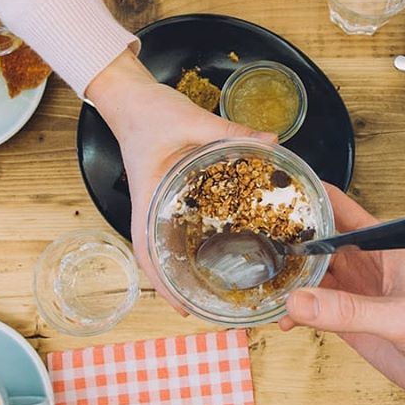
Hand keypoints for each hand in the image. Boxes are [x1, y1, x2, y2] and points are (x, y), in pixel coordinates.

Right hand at [86, 51, 273, 309]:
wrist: (132, 97)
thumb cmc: (149, 112)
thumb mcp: (192, 121)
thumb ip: (232, 132)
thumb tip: (272, 141)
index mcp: (150, 195)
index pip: (146, 249)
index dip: (162, 283)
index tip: (183, 307)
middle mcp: (153, 205)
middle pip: (160, 255)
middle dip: (180, 284)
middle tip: (213, 307)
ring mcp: (162, 200)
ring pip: (171, 242)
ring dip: (189, 265)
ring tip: (221, 285)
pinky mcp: (173, 190)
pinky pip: (185, 220)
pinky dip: (199, 237)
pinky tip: (224, 242)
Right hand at [280, 185, 404, 404]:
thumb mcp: (402, 318)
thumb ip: (350, 311)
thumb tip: (299, 302)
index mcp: (382, 247)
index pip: (340, 208)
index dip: (310, 196)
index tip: (276, 190)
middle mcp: (365, 265)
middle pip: (318, 241)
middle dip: (287, 237)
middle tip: (251, 237)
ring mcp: (357, 295)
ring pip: (312, 277)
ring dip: (288, 278)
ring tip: (258, 279)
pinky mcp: (352, 325)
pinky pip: (315, 312)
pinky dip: (296, 314)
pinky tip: (282, 320)